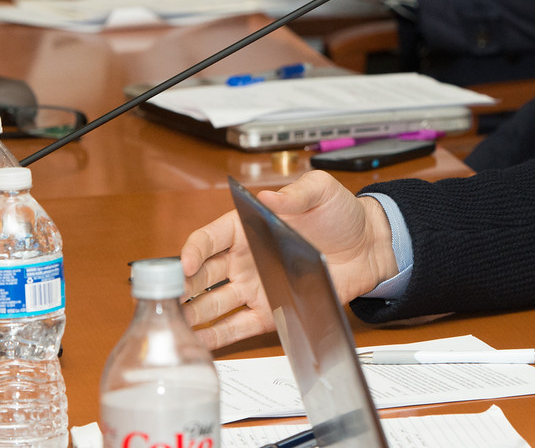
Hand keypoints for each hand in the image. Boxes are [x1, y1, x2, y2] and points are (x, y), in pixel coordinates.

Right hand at [179, 171, 397, 350]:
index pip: (209, 238)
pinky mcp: (270, 310)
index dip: (193, 250)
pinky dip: (218, 335)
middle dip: (181, 288)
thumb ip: (295, 193)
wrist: (368, 246)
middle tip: (166, 301)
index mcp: (247, 225)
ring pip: (214, 303)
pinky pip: (238, 326)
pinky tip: (199, 343)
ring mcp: (255, 286)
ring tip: (175, 327)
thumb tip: (270, 198)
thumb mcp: (321, 190)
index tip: (183, 264)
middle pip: (203, 274)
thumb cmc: (340, 213)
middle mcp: (245, 257)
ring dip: (193, 314)